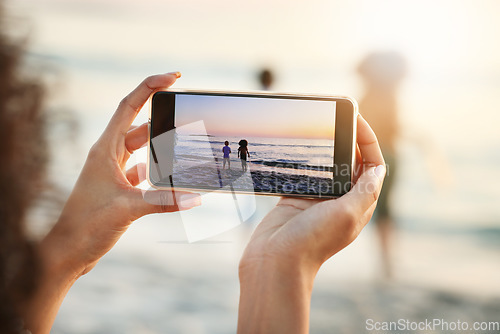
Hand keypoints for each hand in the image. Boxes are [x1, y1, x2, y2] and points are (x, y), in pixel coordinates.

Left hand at [42, 73, 200, 277]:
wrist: (69, 251)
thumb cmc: (86, 226)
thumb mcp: (128, 209)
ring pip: (142, 149)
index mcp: (105, 150)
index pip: (129, 107)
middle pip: (140, 126)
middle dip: (164, 119)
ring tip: (184, 146)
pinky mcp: (119, 187)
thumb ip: (163, 201)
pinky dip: (157, 170)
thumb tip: (195, 197)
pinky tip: (169, 175)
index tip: (173, 78)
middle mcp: (109, 156)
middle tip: (187, 114)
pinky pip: (143, 170)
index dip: (150, 88)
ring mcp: (114, 171)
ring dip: (161, 147)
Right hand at [237, 115, 384, 333]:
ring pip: (328, 165)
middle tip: (339, 117)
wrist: (275, 260)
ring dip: (327, 147)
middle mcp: (341, 201)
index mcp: (359, 204)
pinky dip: (306, 158)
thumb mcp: (346, 214)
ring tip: (321, 126)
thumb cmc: (312, 241)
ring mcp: (318, 199)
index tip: (358, 120)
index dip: (369, 142)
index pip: (372, 167)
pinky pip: (305, 172)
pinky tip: (301, 145)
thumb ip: (364, 191)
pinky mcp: (297, 198)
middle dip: (349, 139)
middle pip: (351, 163)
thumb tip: (379, 169)